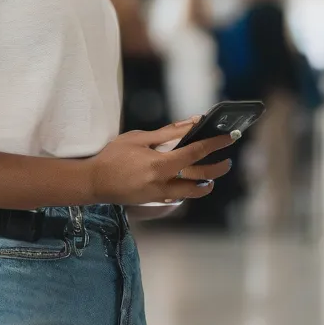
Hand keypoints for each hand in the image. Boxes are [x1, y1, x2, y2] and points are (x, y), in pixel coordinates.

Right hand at [87, 120, 233, 205]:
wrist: (95, 182)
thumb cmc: (114, 156)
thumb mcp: (139, 137)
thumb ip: (167, 132)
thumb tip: (191, 123)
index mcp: (160, 164)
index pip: (195, 152)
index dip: (214, 143)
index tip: (228, 137)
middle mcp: (164, 182)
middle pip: (201, 177)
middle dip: (218, 168)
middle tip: (227, 161)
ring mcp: (160, 195)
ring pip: (193, 192)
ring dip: (207, 183)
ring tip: (212, 175)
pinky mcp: (156, 201)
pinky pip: (180, 197)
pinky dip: (189, 189)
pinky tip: (191, 182)